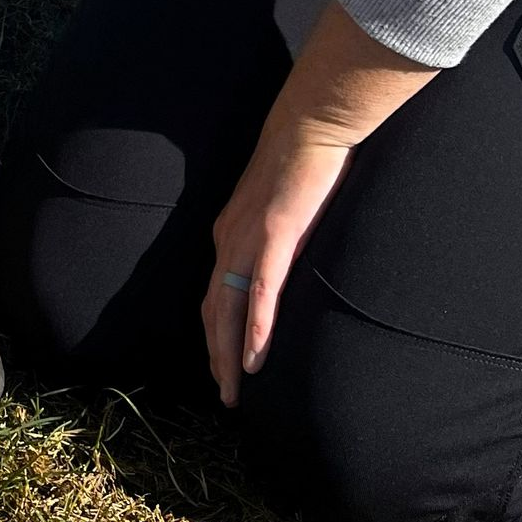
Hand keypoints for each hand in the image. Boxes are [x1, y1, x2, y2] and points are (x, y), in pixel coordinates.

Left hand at [202, 122, 351, 408]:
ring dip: (229, 354)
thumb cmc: (302, 163)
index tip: (223, 370)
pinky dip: (255, 325)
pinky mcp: (276, 234)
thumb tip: (288, 265)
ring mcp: (249, 237)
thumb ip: (279, 239)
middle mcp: (229, 238)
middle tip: (226, 398)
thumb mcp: (281, 209)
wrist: (309, 123)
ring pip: (228, 308)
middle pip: (212, 311)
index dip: (215, 336)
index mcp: (230, 233)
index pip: (213, 296)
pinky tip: (255, 355)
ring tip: (235, 389)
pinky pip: (262, 289)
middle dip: (216, 358)